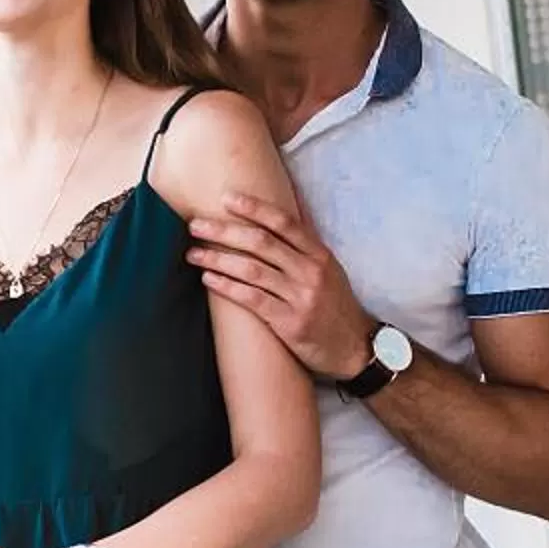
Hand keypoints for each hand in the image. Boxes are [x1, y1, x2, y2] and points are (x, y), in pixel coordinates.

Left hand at [187, 192, 378, 381]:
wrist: (354, 349)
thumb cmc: (335, 306)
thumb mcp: (329, 269)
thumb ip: (305, 243)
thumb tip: (286, 206)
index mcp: (319, 255)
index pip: (284, 223)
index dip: (253, 208)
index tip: (226, 199)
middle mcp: (311, 272)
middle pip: (261, 242)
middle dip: (224, 231)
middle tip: (196, 225)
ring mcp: (301, 297)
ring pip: (252, 270)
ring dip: (218, 259)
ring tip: (193, 253)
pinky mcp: (290, 323)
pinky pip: (252, 299)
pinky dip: (228, 287)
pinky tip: (209, 279)